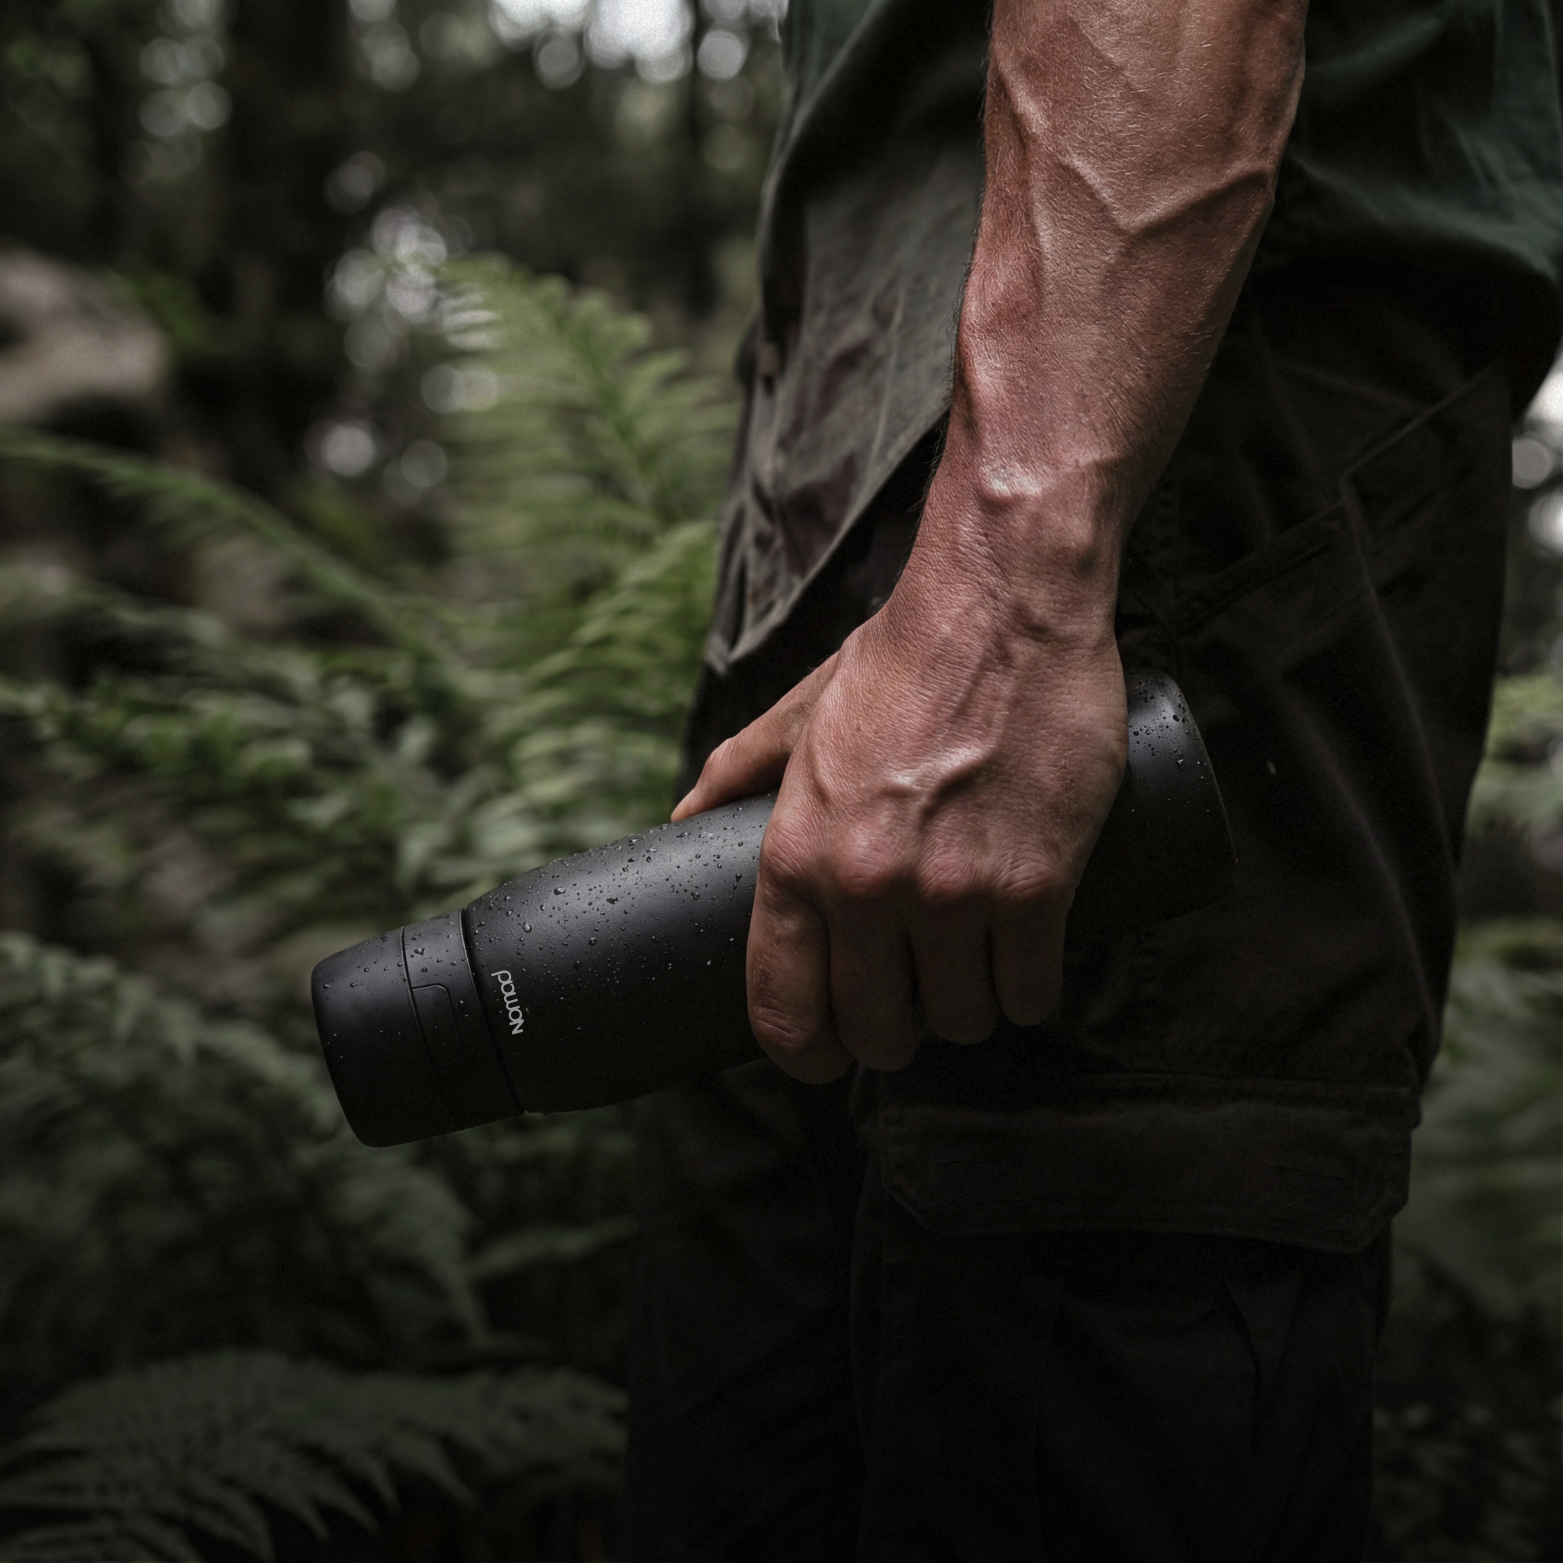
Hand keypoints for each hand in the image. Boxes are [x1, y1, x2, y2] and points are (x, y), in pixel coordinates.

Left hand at [673, 532, 1127, 1082]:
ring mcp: (955, 893)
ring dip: (968, 1012)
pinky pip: (1030, 991)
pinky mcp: (1038, 886)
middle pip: (879, 1030)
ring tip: (971, 975)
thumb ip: (737, 769)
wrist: (1003, 602)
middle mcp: (868, 887)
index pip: (783, 1006)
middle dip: (895, 1032)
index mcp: (798, 854)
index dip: (804, 1052)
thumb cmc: (902, 657)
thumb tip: (681, 817)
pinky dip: (1028, 993)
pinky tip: (1024, 971)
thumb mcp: (801, 713)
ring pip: (962, 1020)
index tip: (827, 1055)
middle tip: (912, 1004)